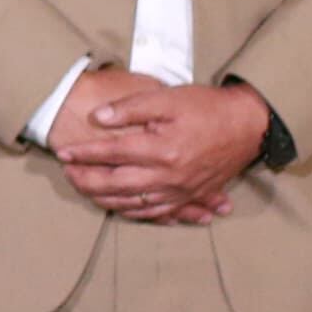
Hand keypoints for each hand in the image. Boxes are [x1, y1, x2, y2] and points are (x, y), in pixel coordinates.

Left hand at [51, 77, 271, 226]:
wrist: (248, 126)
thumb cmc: (207, 107)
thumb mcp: (168, 98)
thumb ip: (131, 108)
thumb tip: (97, 118)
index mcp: (161, 149)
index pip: (111, 154)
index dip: (84, 154)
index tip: (63, 152)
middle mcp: (168, 176)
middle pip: (116, 185)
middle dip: (86, 182)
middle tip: (67, 175)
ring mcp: (178, 190)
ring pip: (132, 204)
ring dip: (103, 200)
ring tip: (84, 190)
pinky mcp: (188, 196)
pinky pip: (155, 213)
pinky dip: (132, 212)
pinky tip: (119, 208)